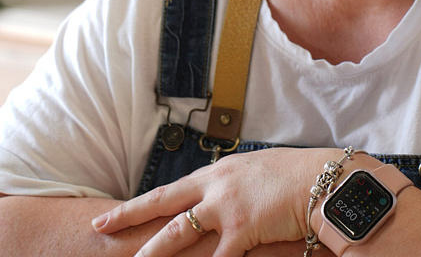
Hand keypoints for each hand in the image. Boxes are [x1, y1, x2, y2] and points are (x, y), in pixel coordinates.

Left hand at [92, 147, 337, 256]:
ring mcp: (226, 208)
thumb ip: (233, 187)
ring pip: (178, 234)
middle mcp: (215, 187)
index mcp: (218, 173)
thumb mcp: (256, 174)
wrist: (320, 179)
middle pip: (163, 204)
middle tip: (100, 226)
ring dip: (154, 252)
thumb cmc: (294, 176)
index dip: (138, 203)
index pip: (170, 190)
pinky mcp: (242, 230)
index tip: (112, 212)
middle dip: (128, 217)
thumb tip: (220, 200)